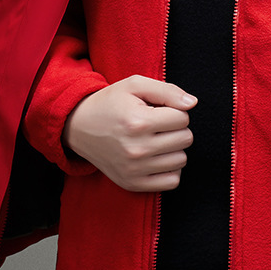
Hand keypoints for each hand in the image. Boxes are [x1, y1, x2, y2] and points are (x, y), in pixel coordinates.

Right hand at [63, 74, 197, 191]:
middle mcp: (136, 148)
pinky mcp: (132, 183)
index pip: (183, 118)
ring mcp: (134, 169)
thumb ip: (167, 91)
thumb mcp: (135, 85)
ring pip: (181, 160)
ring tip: (155, 140)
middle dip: (176, 128)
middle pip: (185, 139)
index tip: (159, 111)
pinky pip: (172, 181)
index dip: (174, 111)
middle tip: (157, 125)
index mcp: (138, 121)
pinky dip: (169, 169)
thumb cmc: (110, 103)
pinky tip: (157, 157)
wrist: (78, 126)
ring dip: (173, 148)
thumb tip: (192, 103)